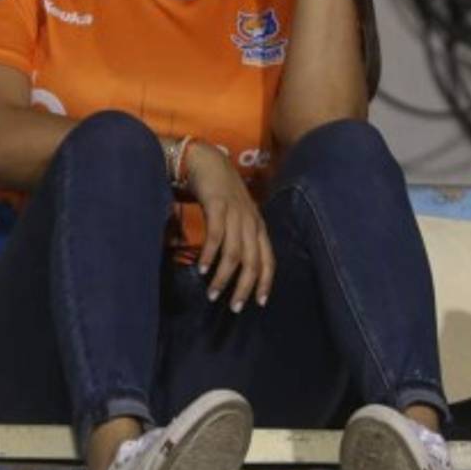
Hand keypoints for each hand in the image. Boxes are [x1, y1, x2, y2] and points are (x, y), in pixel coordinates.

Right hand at [185, 141, 275, 311]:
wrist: (208, 161)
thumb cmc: (221, 192)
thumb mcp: (236, 215)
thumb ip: (238, 236)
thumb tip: (234, 267)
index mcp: (258, 225)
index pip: (269, 259)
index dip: (265, 282)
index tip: (259, 303)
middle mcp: (250, 221)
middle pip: (253, 261)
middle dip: (245, 287)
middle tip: (235, 308)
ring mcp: (235, 213)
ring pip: (234, 253)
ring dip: (223, 277)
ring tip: (213, 294)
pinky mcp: (217, 206)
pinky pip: (216, 236)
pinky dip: (209, 255)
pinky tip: (201, 268)